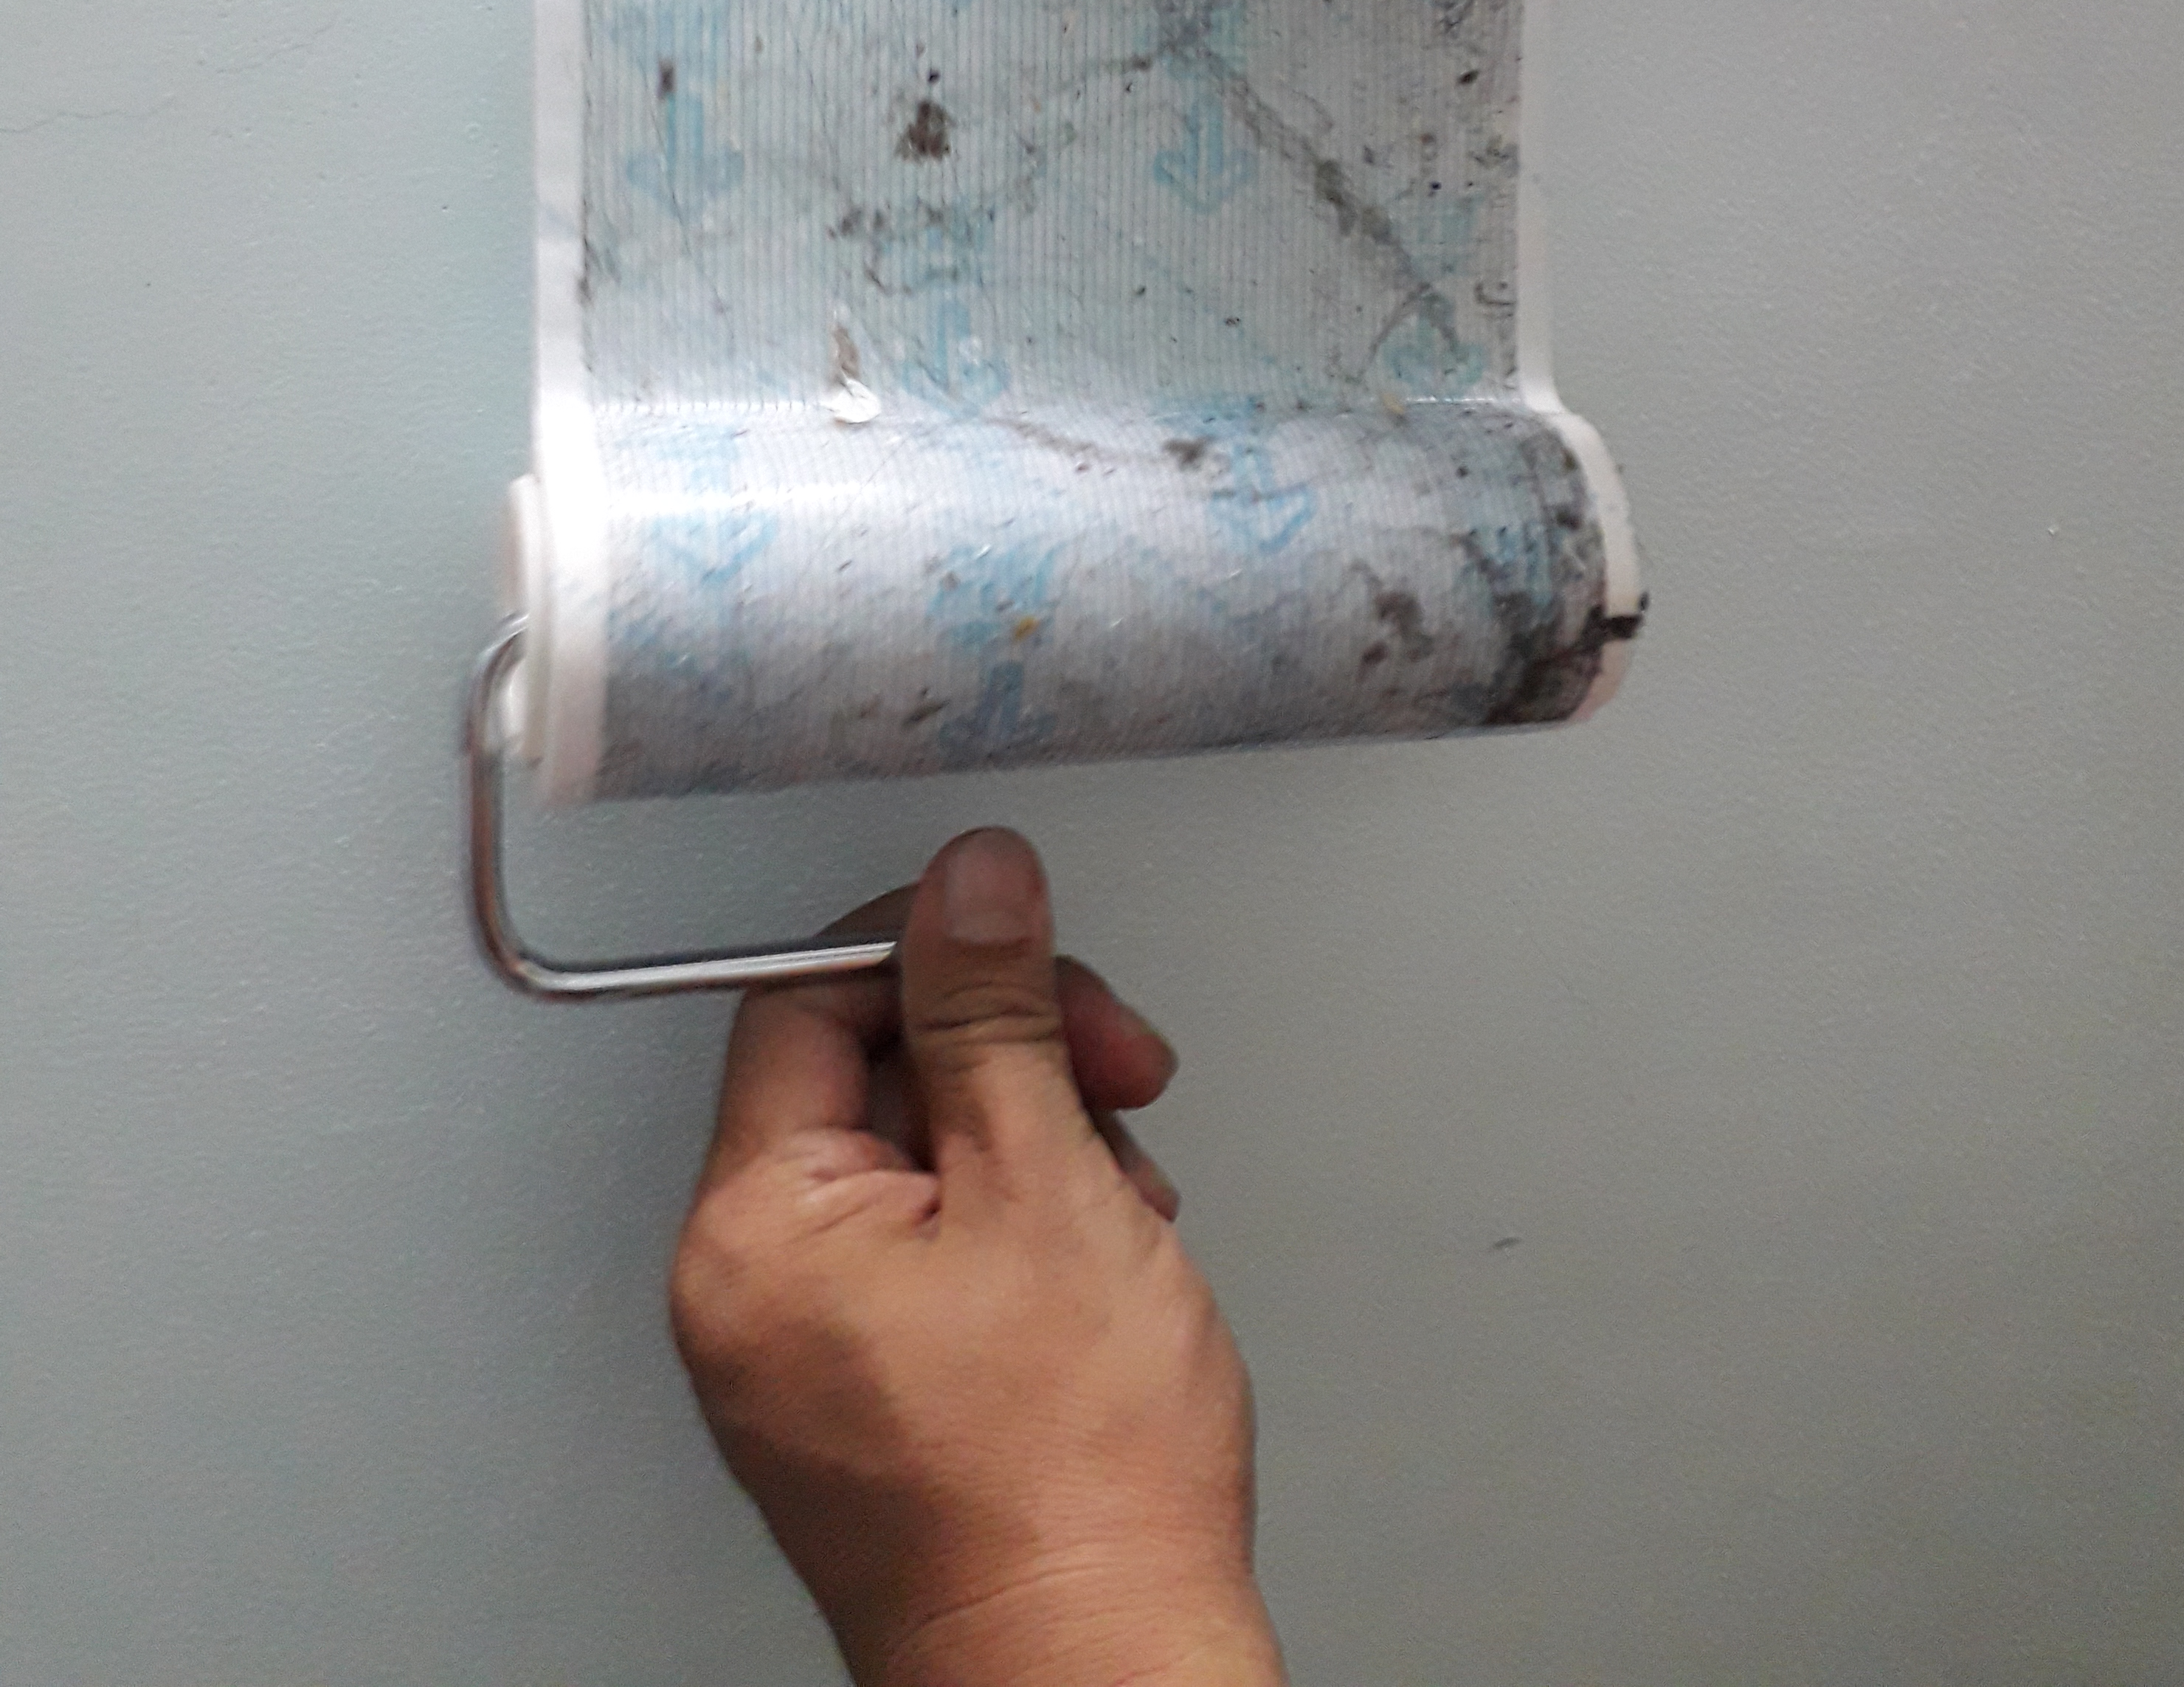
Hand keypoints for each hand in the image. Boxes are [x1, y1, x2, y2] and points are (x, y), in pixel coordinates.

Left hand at [671, 829, 1285, 1686]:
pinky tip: (1101, 1262)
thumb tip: (973, 884)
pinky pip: (933, 1243)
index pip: (810, 1003)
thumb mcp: (1046, 1181)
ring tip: (1121, 1207)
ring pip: (921, 1155)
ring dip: (1040, 1141)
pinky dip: (1028, 1223)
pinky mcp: (871, 1391)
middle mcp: (753, 1291)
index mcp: (754, 1233)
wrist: (1100, 1676)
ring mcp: (809, 1351)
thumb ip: (998, 1011)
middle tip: (1115, 1080)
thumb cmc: (1071, 1493)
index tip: (1030, 956)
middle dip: (1014, 1059)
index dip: (934, 957)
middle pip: (871, 1073)